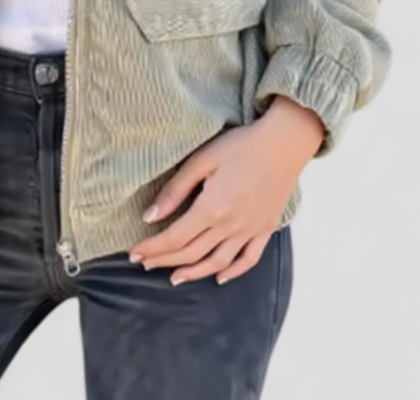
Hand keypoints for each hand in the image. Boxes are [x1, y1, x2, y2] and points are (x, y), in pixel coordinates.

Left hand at [128, 98, 324, 285]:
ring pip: (217, 263)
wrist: (285, 142)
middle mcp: (231, 226)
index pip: (174, 238)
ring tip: (174, 277)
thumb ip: (175, 190)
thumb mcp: (202, 160)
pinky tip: (219, 277)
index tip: (134, 254)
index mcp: (212, 208)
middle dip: (164, 260)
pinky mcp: (266, 228)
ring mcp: (250, 230)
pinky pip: (248, 259)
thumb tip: (150, 217)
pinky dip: (233, 273)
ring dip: (194, 273)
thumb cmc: (241, 145)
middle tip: (145, 263)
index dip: (152, 248)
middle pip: (191, 253)